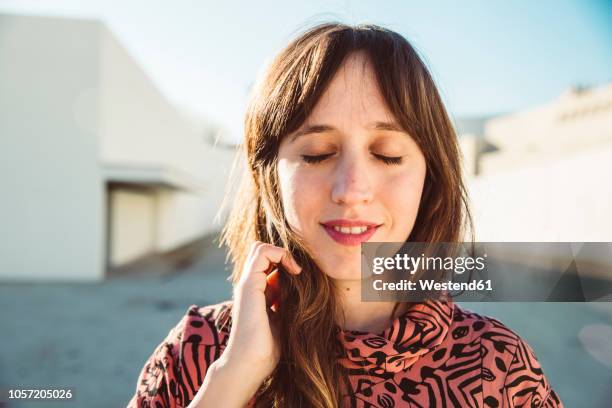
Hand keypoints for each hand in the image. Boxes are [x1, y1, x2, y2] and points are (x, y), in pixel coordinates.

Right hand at [223, 241, 301, 376]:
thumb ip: (287, 302)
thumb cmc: (268, 348)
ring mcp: (247, 283)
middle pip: (261, 251)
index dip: (286, 263)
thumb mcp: (283, 318)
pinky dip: (280, 254)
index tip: (302, 277)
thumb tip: (305, 291)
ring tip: (296, 271)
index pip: (268, 262)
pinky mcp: (248, 284)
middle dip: (283, 254)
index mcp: (256, 292)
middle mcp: (250, 284)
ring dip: (282, 253)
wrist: (251, 363)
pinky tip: (294, 272)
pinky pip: (262, 252)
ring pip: (260, 247)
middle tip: (298, 271)